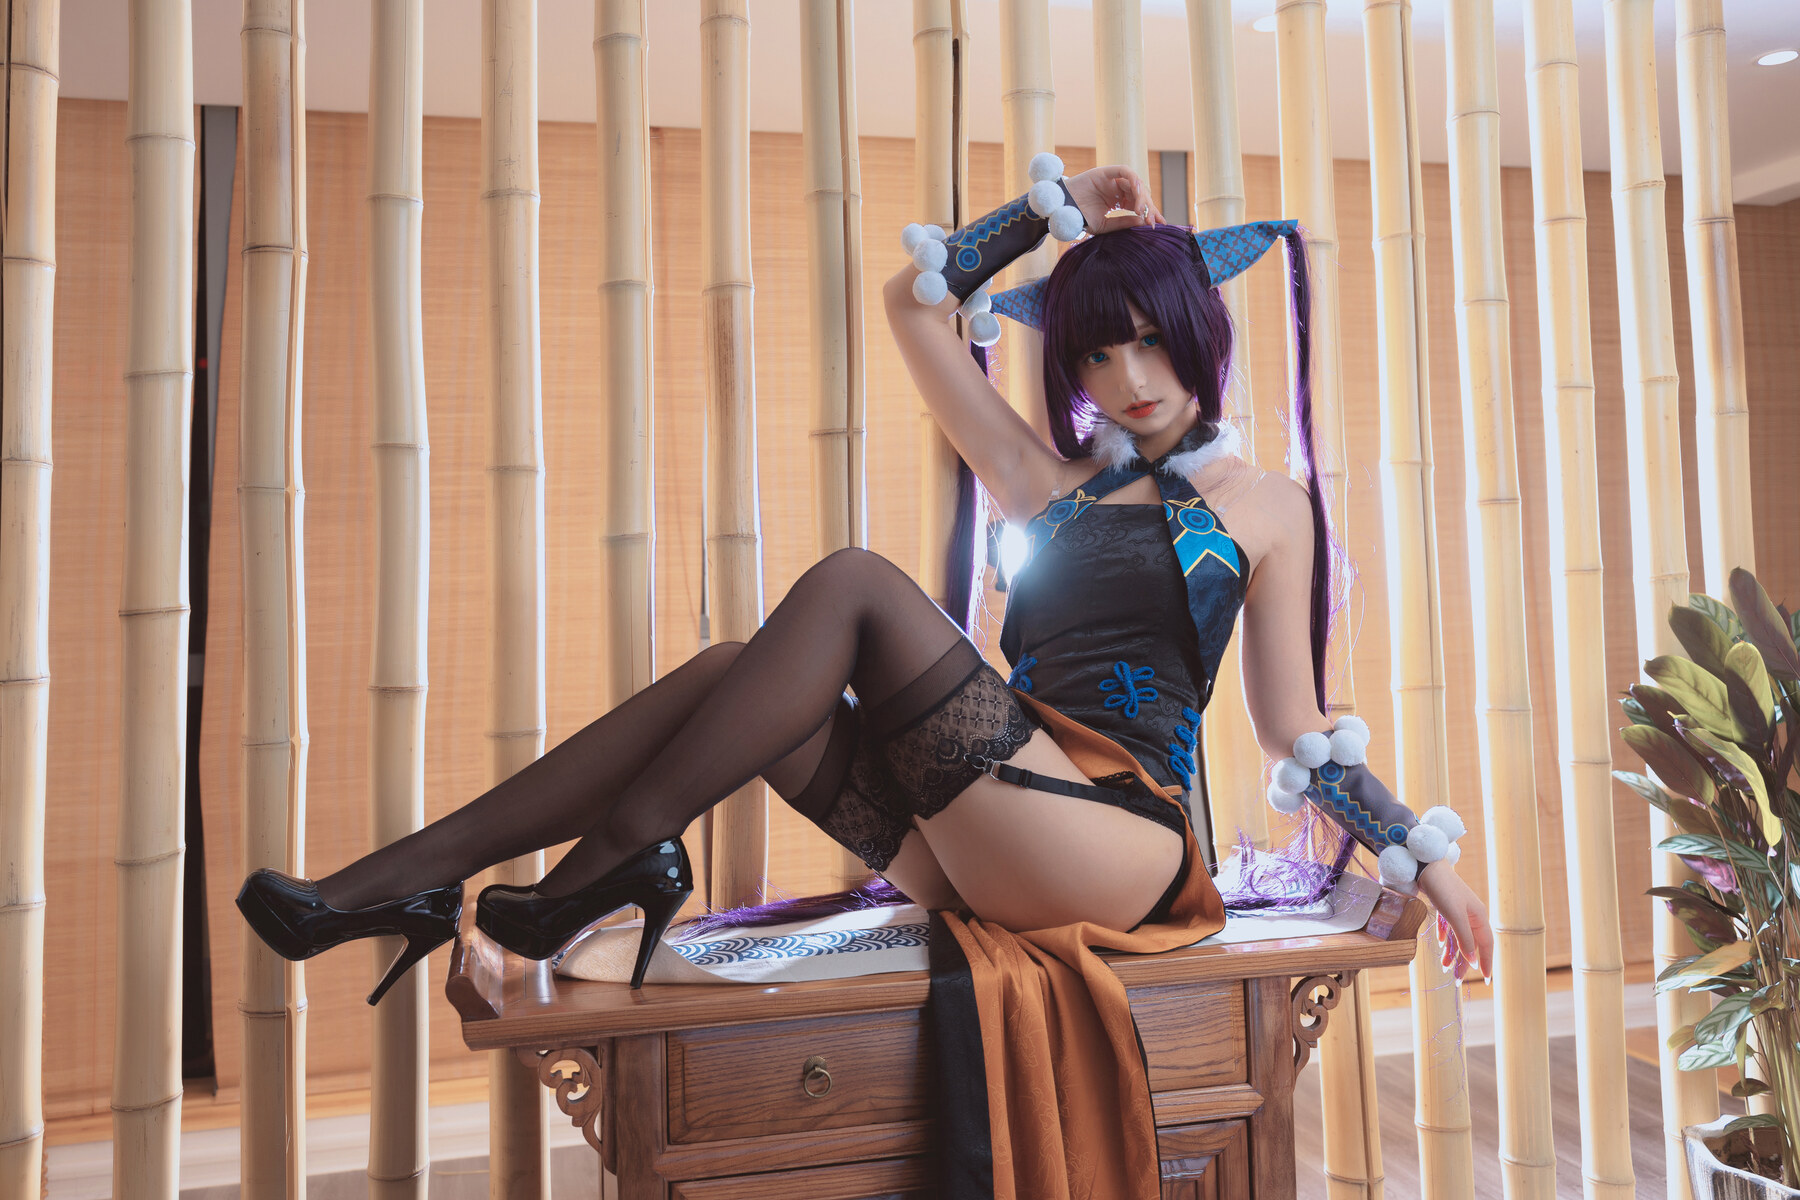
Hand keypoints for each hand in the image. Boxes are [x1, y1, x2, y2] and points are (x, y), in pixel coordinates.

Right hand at [1064, 165, 1164, 233]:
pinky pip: (1124, 171)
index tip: (1157, 225)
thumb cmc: (1079, 218)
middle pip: (1139, 194)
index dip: (1149, 213)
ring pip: (1134, 183)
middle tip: (1152, 220)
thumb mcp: (1105, 225)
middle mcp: (1116, 188)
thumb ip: (1124, 223)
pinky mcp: (1104, 171)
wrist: (1060, 212)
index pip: (1138, 204)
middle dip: (1148, 206)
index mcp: (1117, 201)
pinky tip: (1138, 190)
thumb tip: (1144, 222)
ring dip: (1141, 196)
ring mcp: (1111, 179)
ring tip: (1142, 211)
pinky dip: (1133, 179)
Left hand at [1414, 859, 1493, 982]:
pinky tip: (1442, 944)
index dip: (1487, 962)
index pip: (1486, 945)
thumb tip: (1474, 961)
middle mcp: (1472, 915)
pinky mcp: (1447, 906)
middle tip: (1457, 980)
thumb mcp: (1454, 916)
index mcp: (1479, 917)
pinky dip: (1447, 937)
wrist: (1425, 866)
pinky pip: (1450, 927)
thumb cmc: (1442, 889)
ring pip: (1460, 937)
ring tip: (1444, 966)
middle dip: (1465, 962)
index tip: (1486, 980)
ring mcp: (1460, 910)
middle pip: (1471, 944)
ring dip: (1453, 952)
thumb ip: (1465, 938)